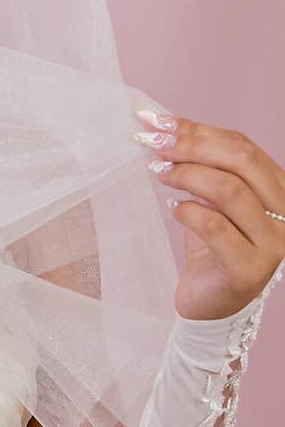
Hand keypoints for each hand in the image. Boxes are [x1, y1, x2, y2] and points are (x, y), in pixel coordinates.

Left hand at [133, 108, 284, 318]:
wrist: (210, 303)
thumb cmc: (211, 246)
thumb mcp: (210, 199)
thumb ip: (201, 165)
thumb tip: (163, 125)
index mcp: (280, 189)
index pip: (243, 146)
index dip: (198, 130)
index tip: (157, 122)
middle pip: (242, 161)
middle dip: (192, 146)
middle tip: (154, 144)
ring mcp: (274, 244)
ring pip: (230, 191)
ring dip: (187, 175)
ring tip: (160, 173)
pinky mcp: (250, 270)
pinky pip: (215, 227)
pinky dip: (188, 212)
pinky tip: (174, 209)